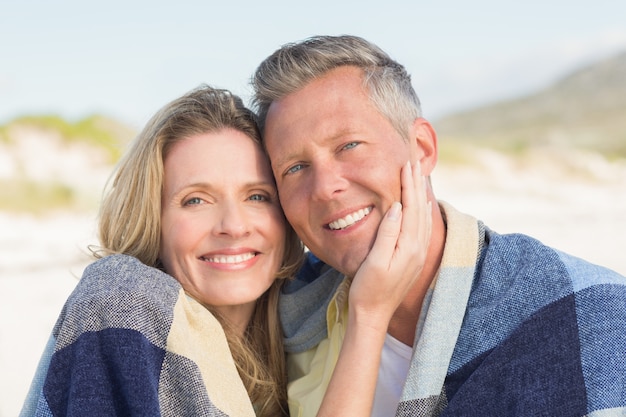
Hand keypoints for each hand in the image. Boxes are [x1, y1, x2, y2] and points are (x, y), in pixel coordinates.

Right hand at [348, 160, 431, 330]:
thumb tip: (397, 207)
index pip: (411, 208)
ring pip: (423, 217)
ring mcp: (417, 254)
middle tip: (414, 162)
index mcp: (409, 247)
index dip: (409, 185)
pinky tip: (420, 206)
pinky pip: (421, 228)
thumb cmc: (368, 289)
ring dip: (421, 195)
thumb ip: (387, 234)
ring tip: (418, 176)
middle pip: (421, 209)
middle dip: (417, 184)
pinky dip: (422, 211)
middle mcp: (418, 249)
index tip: (406, 165)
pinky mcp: (412, 259)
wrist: (373, 315)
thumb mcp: (374, 261)